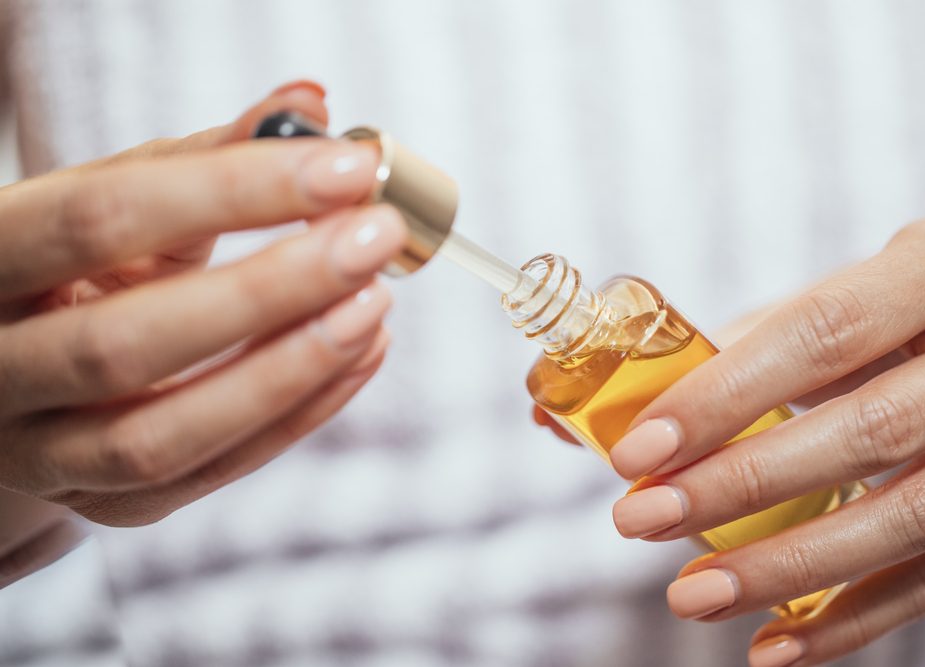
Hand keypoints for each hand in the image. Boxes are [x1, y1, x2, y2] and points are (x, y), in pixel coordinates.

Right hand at [0, 81, 406, 526]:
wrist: (21, 365)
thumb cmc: (78, 265)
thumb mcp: (117, 199)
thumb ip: (208, 156)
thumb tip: (313, 102)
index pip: (101, 218)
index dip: (231, 190)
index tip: (345, 168)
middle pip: (126, 343)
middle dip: (270, 289)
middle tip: (373, 240)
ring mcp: (45, 453)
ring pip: (163, 436)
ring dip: (289, 369)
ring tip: (376, 305)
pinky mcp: (111, 505)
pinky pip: (212, 472)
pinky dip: (300, 414)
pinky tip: (362, 353)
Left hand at [604, 218, 924, 664]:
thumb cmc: (899, 316)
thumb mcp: (835, 302)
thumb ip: (720, 353)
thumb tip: (559, 418)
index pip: (824, 331)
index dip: (728, 396)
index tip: (638, 450)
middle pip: (871, 430)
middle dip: (743, 485)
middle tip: (640, 520)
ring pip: (914, 516)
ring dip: (790, 568)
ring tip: (690, 596)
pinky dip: (856, 620)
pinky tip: (774, 643)